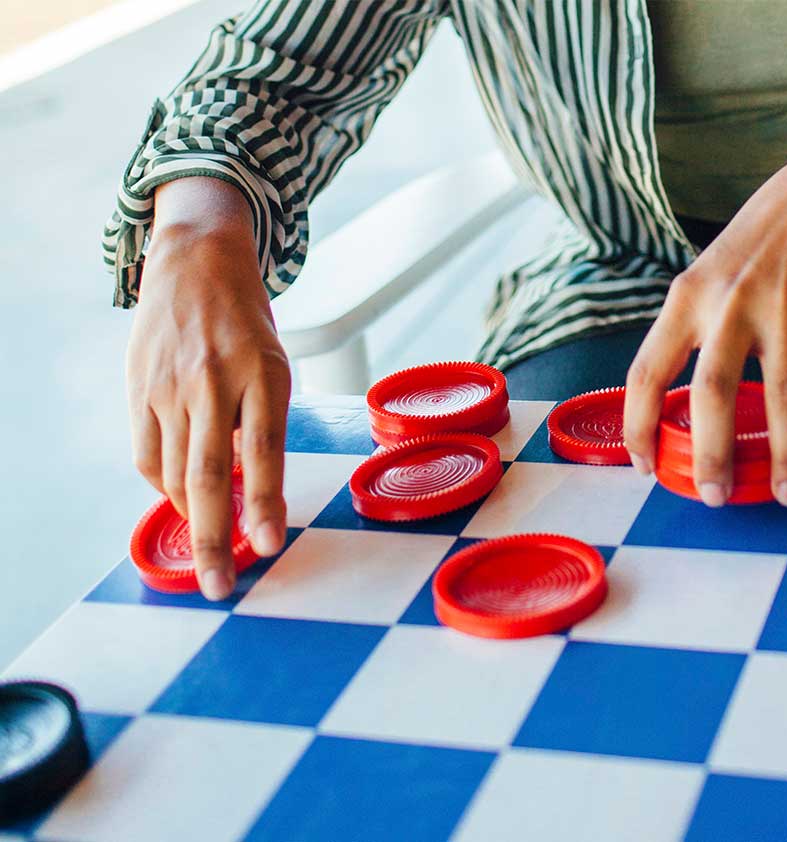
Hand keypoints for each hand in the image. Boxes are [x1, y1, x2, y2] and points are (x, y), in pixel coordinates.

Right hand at [127, 177, 290, 599]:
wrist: (196, 262)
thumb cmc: (246, 325)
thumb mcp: (274, 365)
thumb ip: (263, 424)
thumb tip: (251, 493)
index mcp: (264, 374)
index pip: (265, 450)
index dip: (263, 503)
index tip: (266, 546)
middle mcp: (215, 381)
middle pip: (210, 473)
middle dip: (215, 537)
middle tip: (220, 586)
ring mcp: (170, 386)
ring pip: (173, 472)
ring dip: (190, 515)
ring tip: (210, 540)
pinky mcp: (138, 389)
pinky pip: (147, 454)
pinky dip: (163, 484)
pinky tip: (180, 490)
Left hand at [623, 143, 786, 506]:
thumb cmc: (757, 244)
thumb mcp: (708, 276)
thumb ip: (694, 332)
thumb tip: (683, 410)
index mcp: (686, 298)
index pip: (645, 372)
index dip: (637, 426)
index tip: (644, 467)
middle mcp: (730, 304)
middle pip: (713, 393)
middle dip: (711, 454)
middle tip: (712, 497)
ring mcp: (784, 310)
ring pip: (782, 398)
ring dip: (783, 455)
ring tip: (783, 496)